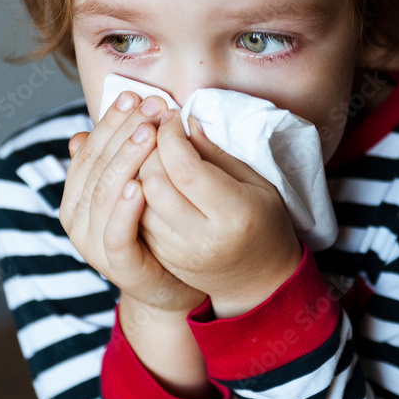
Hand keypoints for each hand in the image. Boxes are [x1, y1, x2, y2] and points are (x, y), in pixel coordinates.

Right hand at [59, 93, 205, 314]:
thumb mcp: (132, 189)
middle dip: (124, 132)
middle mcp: (76, 218)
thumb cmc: (150, 232)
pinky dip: (126, 208)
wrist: (166, 287)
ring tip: (149, 133)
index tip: (134, 94)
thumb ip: (116, 161)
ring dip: (127, 159)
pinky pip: (116, 232)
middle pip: (97, 166)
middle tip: (151, 106)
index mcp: (76, 195)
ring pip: (104, 193)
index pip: (89, 149)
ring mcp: (93, 243)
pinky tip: (141, 185)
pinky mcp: (117, 265)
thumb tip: (81, 131)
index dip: (110, 121)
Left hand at [138, 111, 302, 317]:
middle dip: (148, 149)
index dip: (170, 136)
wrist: (258, 280)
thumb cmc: (263, 222)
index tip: (171, 119)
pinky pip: (136, 218)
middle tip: (156, 131)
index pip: (185, 168)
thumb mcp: (256, 183)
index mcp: (233, 214)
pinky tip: (146, 176)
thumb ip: (218, 154)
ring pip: (138, 201)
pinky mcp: (162, 258)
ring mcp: (178, 252)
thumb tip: (186, 123)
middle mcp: (202, 237)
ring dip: (137, 170)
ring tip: (148, 151)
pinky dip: (135, 193)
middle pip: (155, 184)